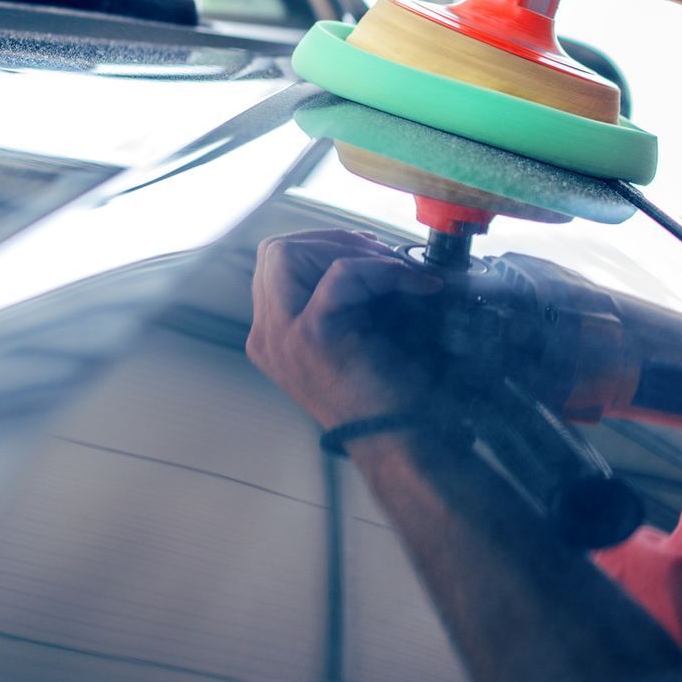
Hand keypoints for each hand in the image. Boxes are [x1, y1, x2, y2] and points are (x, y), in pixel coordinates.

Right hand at [247, 231, 447, 429]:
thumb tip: (361, 249)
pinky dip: (381, 269)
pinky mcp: (312, 336)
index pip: (274, 264)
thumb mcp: (348, 339)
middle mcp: (267, 337)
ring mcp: (282, 337)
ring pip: (289, 254)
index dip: (321, 246)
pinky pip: (340, 273)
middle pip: (275, 252)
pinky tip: (414, 283)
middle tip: (380, 255)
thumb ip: (336, 300)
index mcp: (272, 337)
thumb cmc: (387, 395)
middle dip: (331, 239)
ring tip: (393, 269)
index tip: (367, 252)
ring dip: (349, 249)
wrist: (401, 441)